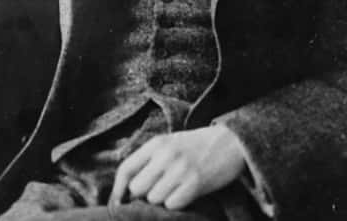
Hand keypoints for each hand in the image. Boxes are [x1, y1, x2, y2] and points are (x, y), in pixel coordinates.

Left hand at [109, 124, 245, 209]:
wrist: (230, 141)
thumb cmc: (195, 146)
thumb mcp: (169, 143)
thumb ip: (149, 160)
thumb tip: (128, 188)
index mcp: (156, 143)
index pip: (126, 169)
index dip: (118, 189)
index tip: (116, 202)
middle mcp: (165, 155)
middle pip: (138, 188)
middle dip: (144, 195)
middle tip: (156, 191)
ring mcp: (180, 169)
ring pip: (154, 199)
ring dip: (162, 200)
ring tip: (174, 189)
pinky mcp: (196, 182)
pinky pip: (173, 204)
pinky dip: (176, 203)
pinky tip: (185, 193)